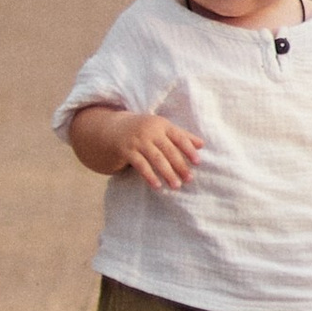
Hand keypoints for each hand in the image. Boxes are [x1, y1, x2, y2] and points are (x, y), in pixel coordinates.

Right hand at [73, 104, 202, 189]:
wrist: (109, 130)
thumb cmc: (140, 131)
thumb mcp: (159, 129)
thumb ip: (180, 135)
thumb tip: (202, 144)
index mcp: (161, 124)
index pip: (179, 137)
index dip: (189, 149)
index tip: (198, 162)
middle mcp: (150, 131)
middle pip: (169, 150)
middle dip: (180, 165)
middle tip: (190, 179)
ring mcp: (137, 140)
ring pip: (156, 159)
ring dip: (167, 173)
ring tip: (176, 186)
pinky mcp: (126, 151)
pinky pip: (141, 165)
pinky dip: (150, 176)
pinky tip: (157, 186)